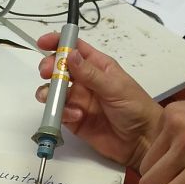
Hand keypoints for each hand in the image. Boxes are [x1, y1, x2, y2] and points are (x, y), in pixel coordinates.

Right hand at [34, 32, 160, 168]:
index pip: (75, 48)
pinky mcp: (74, 120)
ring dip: (49, 92)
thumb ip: (91, 73)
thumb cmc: (135, 108)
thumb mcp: (115, 87)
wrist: (142, 141)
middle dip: (49, 68)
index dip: (58, 42)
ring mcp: (79, 100)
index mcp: (98, 66)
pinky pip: (60, 113)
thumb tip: (70, 54)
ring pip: (54, 91)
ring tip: (51, 98)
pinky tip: (76, 116)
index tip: (42, 42)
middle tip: (46, 73)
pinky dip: (62, 113)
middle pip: (59, 68)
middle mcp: (86, 81)